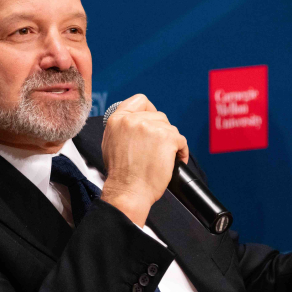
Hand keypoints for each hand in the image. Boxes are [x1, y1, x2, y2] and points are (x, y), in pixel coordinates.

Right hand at [101, 94, 188, 226]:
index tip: (152, 122)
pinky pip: (181, 140)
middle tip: (157, 149)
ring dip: (170, 142)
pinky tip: (174, 161)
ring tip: (164, 158)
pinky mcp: (167, 138)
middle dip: (161, 131)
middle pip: (158, 116)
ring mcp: (151, 127)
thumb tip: (136, 121)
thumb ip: (122, 128)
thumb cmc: (121, 174)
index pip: (140, 101)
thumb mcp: (110, 143)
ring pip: (170, 128)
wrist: (128, 191)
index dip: (149, 110)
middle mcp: (133, 120)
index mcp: (118, 120)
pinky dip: (181, 152)